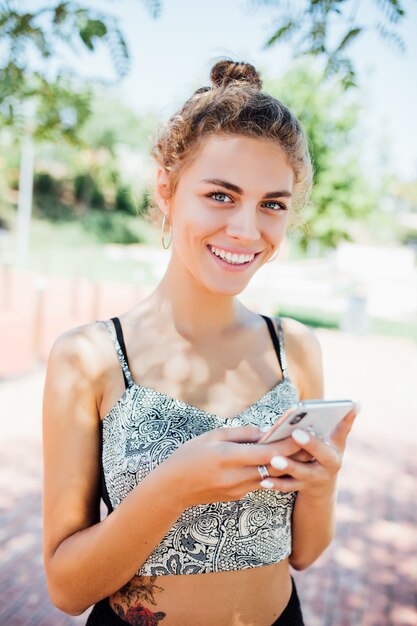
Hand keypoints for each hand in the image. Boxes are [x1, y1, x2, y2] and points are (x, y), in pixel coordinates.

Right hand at [161, 424, 303, 507]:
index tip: (303, 433)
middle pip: (273, 466)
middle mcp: (236, 477)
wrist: (173, 488)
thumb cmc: (190, 456)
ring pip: (269, 475)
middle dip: (294, 454)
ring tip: (302, 450)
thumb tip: (266, 431)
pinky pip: (260, 481)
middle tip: (312, 442)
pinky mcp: (238, 496)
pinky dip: (270, 471)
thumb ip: (241, 433)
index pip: (266, 452)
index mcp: (228, 458)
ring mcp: (238, 489)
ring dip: (285, 464)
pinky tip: (280, 462)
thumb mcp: (212, 436)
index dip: (287, 444)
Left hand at [258, 404, 359, 496]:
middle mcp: (324, 471)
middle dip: (301, 453)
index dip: (312, 442)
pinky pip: (286, 487)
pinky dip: (275, 484)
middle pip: (310, 465)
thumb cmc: (327, 454)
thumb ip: (343, 425)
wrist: (323, 486)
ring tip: (272, 460)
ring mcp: (311, 481)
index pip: (324, 448)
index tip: (297, 432)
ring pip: (297, 477)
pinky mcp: (299, 489)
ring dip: (285, 469)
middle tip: (291, 438)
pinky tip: (263, 480)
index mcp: (332, 457)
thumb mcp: (337, 442)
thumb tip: (356, 403)